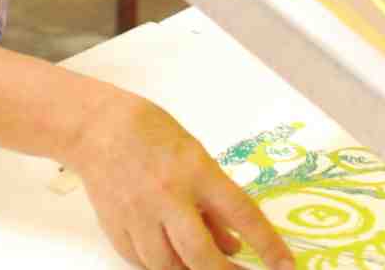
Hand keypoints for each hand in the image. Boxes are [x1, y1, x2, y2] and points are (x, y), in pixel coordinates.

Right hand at [67, 91, 293, 269]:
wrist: (98, 129)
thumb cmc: (154, 135)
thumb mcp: (196, 159)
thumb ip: (213, 205)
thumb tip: (233, 246)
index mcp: (196, 173)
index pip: (242, 214)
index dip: (267, 245)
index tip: (286, 267)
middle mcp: (168, 198)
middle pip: (199, 254)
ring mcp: (139, 217)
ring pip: (167, 266)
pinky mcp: (117, 231)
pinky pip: (143, 263)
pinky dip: (162, 267)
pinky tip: (174, 263)